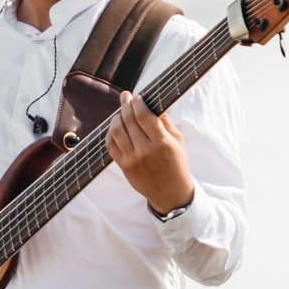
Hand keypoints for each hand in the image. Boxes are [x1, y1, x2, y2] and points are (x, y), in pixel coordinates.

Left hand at [106, 91, 194, 216]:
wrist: (170, 192)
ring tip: (120, 112)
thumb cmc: (176, 163)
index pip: (144, 115)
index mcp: (162, 142)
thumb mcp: (177, 141)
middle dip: (125, 104)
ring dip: (116, 117)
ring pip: (117, 131)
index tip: (137, 96)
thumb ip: (164, 122)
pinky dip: (110, 133)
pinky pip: (111, 146)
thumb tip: (152, 102)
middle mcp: (146, 150)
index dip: (138, 102)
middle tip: (125, 96)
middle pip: (129, 120)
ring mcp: (133, 160)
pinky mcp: (124, 167)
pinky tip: (115, 128)